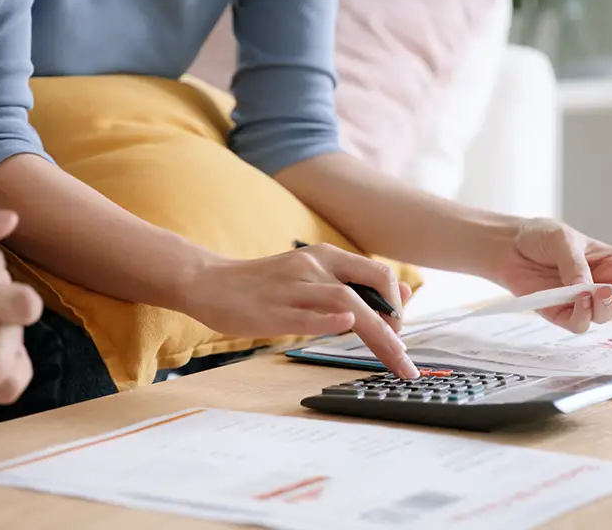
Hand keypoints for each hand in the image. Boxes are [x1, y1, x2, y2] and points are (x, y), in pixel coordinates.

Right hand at [180, 244, 418, 378]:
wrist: (209, 282)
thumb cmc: (262, 286)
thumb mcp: (309, 276)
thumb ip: (350, 284)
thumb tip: (403, 294)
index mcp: (325, 256)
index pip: (378, 274)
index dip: (398, 303)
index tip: (402, 333)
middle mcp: (313, 265)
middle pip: (370, 287)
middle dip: (395, 323)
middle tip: (402, 356)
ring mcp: (292, 287)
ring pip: (345, 300)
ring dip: (376, 330)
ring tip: (393, 356)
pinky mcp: (271, 309)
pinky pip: (305, 313)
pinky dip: (329, 319)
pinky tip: (347, 325)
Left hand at [495, 218, 611, 332]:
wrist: (507, 247)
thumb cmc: (539, 237)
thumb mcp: (562, 239)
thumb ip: (575, 263)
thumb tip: (587, 287)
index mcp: (609, 263)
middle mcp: (599, 284)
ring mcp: (580, 300)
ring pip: (603, 316)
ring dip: (602, 308)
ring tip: (593, 292)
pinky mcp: (559, 312)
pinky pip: (577, 324)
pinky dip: (580, 315)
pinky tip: (575, 299)